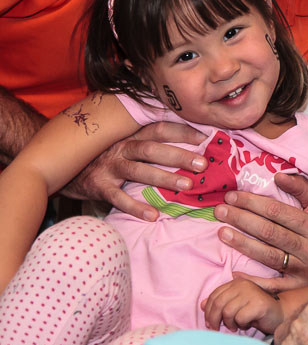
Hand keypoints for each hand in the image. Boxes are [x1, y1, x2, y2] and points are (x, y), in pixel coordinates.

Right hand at [60, 121, 206, 220]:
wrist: (64, 169)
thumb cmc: (108, 158)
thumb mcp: (127, 146)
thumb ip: (152, 145)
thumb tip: (192, 150)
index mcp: (131, 136)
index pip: (159, 129)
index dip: (182, 131)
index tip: (206, 137)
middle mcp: (121, 148)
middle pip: (152, 148)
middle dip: (179, 155)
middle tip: (203, 164)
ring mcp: (109, 167)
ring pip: (139, 170)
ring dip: (164, 177)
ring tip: (187, 186)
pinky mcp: (99, 187)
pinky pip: (119, 198)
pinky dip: (136, 207)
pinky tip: (154, 216)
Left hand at [202, 276, 282, 333]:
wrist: (279, 315)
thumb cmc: (255, 312)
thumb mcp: (236, 305)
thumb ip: (221, 303)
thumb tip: (201, 304)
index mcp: (236, 283)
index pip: (214, 296)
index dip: (208, 311)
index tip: (210, 323)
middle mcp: (243, 284)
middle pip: (218, 304)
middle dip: (214, 320)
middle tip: (217, 329)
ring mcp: (252, 293)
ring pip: (228, 312)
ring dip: (230, 323)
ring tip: (236, 326)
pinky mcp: (259, 304)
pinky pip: (240, 318)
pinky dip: (241, 325)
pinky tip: (248, 324)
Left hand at [214, 173, 307, 291]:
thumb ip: (302, 188)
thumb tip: (278, 176)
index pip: (278, 211)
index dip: (252, 203)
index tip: (232, 196)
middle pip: (269, 232)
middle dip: (241, 220)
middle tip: (220, 211)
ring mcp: (304, 269)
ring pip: (268, 256)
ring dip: (241, 244)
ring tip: (221, 233)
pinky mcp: (298, 287)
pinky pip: (272, 285)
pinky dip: (253, 279)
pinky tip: (234, 270)